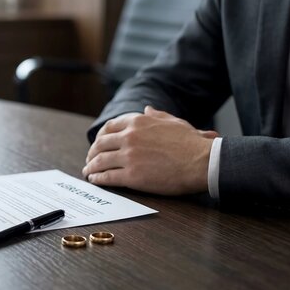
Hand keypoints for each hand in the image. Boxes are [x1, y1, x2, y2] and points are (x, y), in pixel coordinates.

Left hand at [83, 106, 216, 194]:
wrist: (202, 162)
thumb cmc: (191, 143)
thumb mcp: (173, 122)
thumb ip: (156, 115)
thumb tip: (147, 109)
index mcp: (138, 122)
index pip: (109, 127)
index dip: (99, 137)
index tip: (97, 144)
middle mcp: (129, 136)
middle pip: (100, 144)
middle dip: (91, 153)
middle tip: (89, 160)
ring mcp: (129, 156)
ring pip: (100, 161)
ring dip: (90, 167)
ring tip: (88, 172)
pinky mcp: (131, 175)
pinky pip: (107, 176)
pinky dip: (98, 178)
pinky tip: (95, 180)